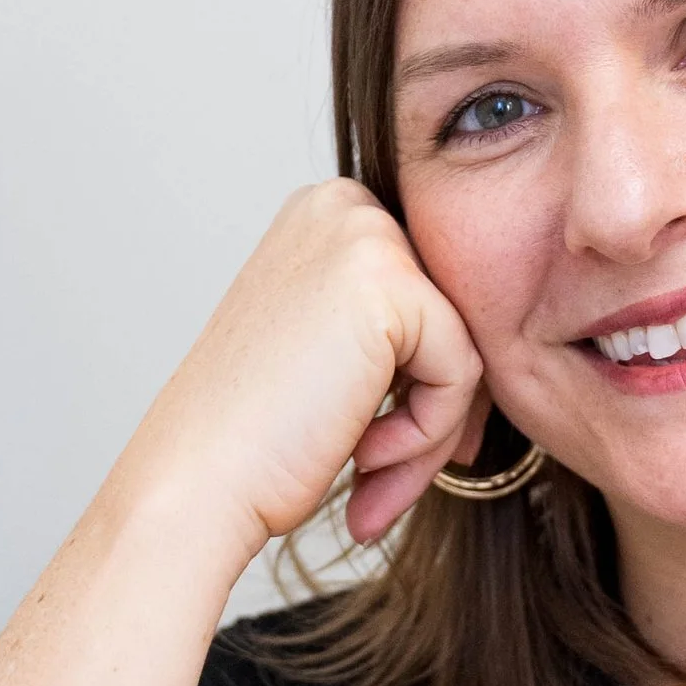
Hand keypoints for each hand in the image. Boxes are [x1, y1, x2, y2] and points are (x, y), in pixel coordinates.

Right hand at [122, 180, 487, 554]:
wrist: (197, 482)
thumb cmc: (254, 438)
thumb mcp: (331, 354)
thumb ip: (398, 332)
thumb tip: (488, 354)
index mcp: (327, 214)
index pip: (430, 296)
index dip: (427, 381)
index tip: (398, 449)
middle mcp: (343, 204)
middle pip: (454, 315)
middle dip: (436, 409)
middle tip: (388, 478)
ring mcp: (364, 235)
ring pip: (465, 345)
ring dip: (430, 430)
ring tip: (372, 475)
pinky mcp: (390, 283)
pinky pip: (464, 370)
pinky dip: (428, 432)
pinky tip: (364, 456)